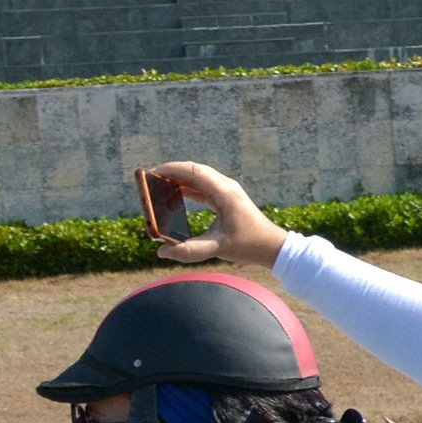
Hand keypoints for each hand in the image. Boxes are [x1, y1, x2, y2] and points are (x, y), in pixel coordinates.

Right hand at [142, 161, 285, 268]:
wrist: (272, 246)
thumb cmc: (249, 245)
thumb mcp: (217, 248)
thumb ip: (189, 251)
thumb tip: (162, 252)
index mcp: (224, 193)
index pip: (194, 171)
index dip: (172, 169)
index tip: (152, 172)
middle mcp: (226, 187)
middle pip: (194, 171)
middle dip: (171, 173)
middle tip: (149, 180)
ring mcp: (227, 191)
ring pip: (198, 178)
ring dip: (178, 180)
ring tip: (157, 187)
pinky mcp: (226, 199)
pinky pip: (202, 187)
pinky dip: (187, 189)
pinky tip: (173, 196)